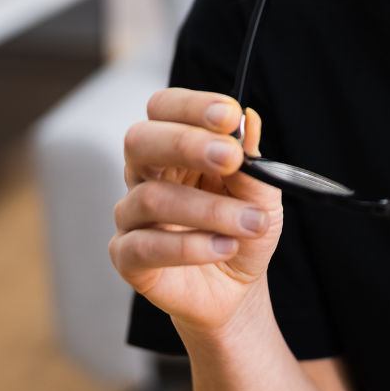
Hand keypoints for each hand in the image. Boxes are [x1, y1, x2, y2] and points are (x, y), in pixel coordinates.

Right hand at [109, 89, 282, 333]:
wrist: (238, 284)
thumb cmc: (245, 226)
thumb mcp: (262, 192)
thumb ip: (252, 161)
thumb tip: (248, 120)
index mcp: (176, 147)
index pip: (165, 108)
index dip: (191, 106)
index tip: (229, 114)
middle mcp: (146, 174)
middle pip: (140, 140)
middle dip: (186, 143)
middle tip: (230, 157)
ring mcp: (131, 215)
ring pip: (153, 198)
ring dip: (210, 209)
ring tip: (252, 222)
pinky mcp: (127, 257)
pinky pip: (147, 246)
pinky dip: (192, 247)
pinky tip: (225, 247)